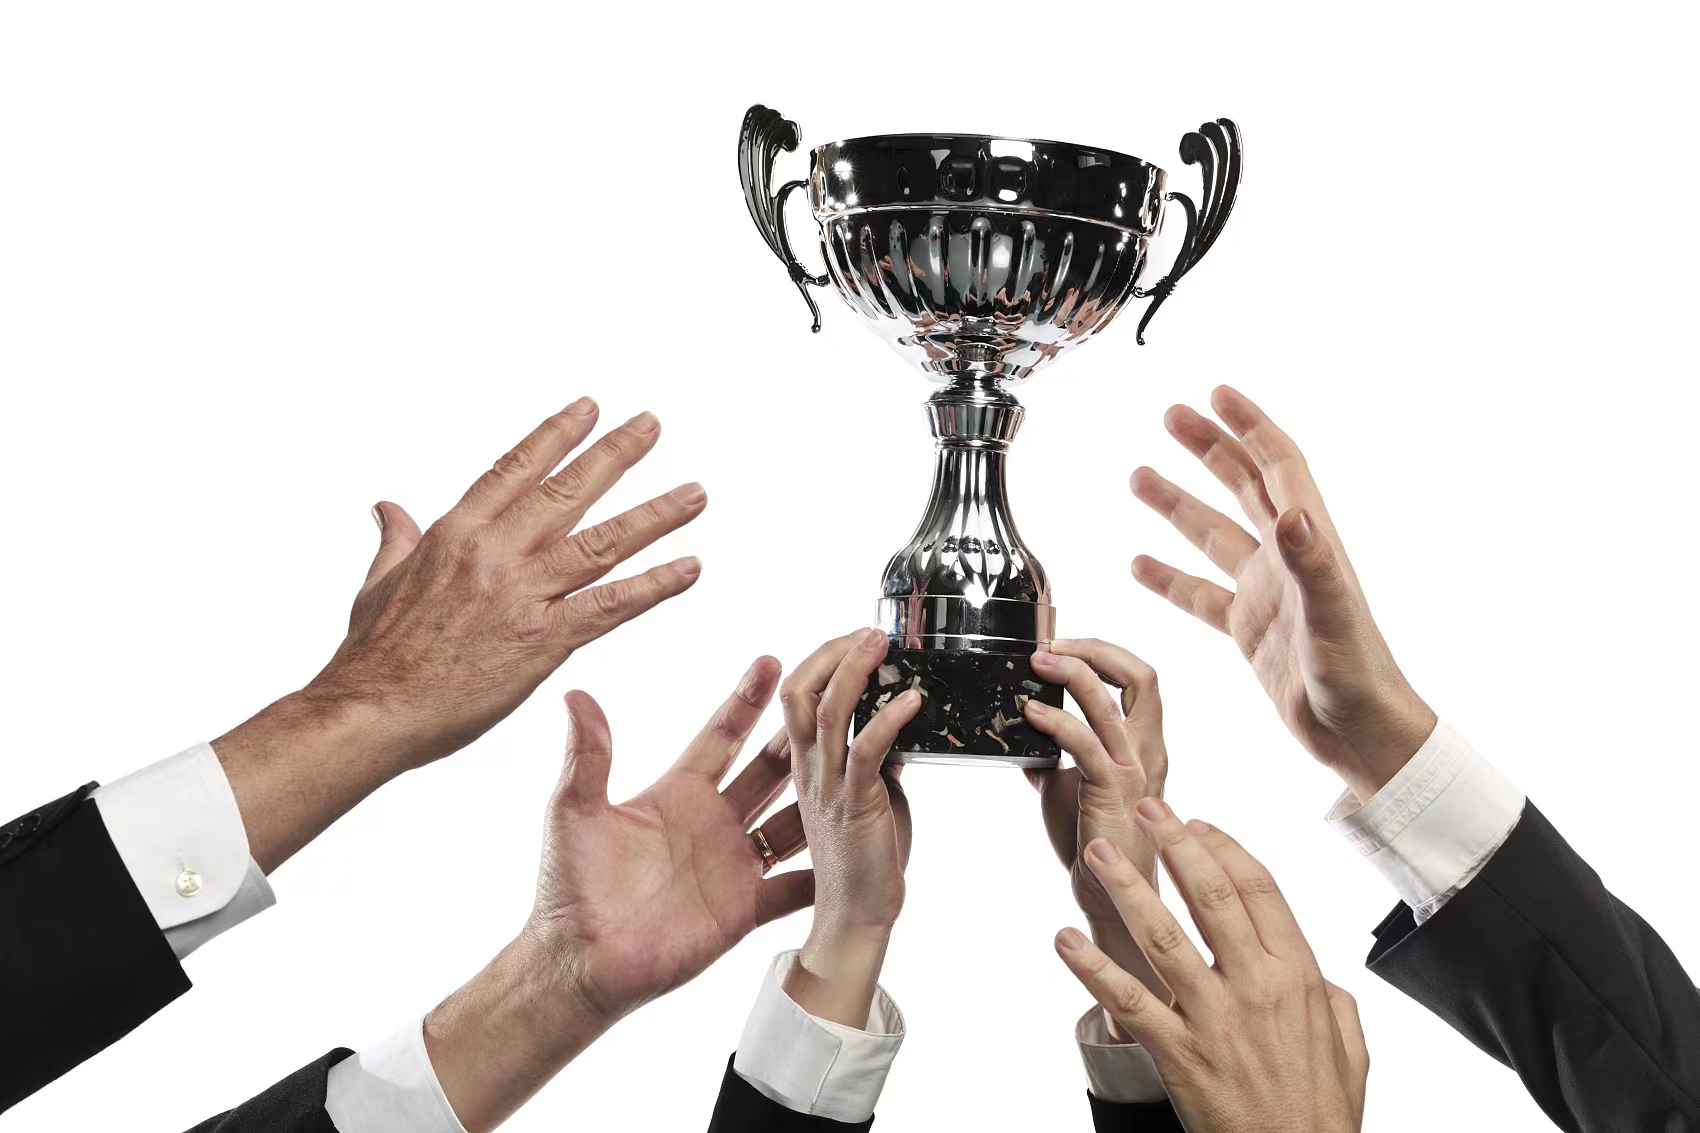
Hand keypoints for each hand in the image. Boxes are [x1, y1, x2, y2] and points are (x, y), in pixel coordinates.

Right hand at [213, 399, 705, 868]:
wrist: (367, 712)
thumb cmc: (371, 657)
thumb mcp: (377, 584)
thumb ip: (397, 540)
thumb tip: (388, 506)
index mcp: (455, 533)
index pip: (515, 468)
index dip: (556, 435)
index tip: (589, 407)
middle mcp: (494, 552)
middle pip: (568, 489)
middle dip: (616, 453)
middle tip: (653, 424)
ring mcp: (521, 594)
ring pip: (603, 541)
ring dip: (656, 515)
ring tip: (696, 493)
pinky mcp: (543, 640)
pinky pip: (612, 605)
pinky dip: (655, 584)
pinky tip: (690, 568)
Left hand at [424, 657, 812, 1131]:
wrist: (580, 964)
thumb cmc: (569, 888)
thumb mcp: (574, 812)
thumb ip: (587, 755)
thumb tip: (577, 695)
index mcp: (676, 793)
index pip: (721, 736)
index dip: (747, 701)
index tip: (773, 662)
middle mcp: (712, 822)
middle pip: (769, 771)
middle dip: (803, 736)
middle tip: (837, 701)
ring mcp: (732, 866)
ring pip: (793, 822)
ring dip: (824, 796)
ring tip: (862, 765)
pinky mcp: (744, 910)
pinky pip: (795, 889)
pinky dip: (824, 875)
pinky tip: (857, 856)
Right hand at [778, 629, 922, 1027]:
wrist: (856, 917)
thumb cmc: (867, 858)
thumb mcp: (869, 792)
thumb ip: (874, 755)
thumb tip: (899, 717)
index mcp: (805, 765)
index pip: (796, 696)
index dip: (819, 660)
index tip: (852, 639)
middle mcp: (808, 770)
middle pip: (798, 692)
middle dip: (829, 653)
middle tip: (867, 631)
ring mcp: (828, 786)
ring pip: (826, 712)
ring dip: (853, 670)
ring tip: (880, 643)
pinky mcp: (856, 804)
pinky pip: (867, 750)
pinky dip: (890, 717)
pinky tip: (913, 700)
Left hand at [1022, 639, 1169, 1028]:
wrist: (1109, 897)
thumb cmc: (1091, 837)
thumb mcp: (1065, 779)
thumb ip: (1050, 747)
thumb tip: (1012, 719)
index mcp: (1141, 740)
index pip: (1137, 676)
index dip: (1102, 650)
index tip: (1059, 641)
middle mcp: (1146, 748)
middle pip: (1142, 674)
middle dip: (1097, 648)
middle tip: (1050, 643)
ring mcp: (1134, 770)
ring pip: (1115, 700)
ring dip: (1073, 673)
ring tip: (1035, 662)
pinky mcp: (1112, 794)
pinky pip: (1087, 745)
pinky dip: (1057, 721)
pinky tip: (1028, 714)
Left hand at [1056, 804, 1369, 1132]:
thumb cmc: (1320, 1113)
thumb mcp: (1350, 1046)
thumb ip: (1332, 999)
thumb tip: (1319, 973)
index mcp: (1299, 975)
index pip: (1259, 888)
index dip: (1223, 847)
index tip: (1196, 823)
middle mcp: (1256, 987)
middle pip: (1212, 896)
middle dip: (1175, 844)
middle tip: (1145, 808)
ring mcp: (1215, 1019)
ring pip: (1164, 936)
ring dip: (1127, 888)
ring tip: (1097, 854)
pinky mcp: (1179, 1053)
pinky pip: (1129, 1002)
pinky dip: (1092, 969)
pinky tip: (1064, 941)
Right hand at [1130, 385, 1434, 798]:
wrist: (1362, 735)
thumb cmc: (1358, 680)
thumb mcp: (1333, 618)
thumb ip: (1312, 564)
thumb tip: (1291, 514)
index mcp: (1309, 546)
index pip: (1279, 468)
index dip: (1251, 428)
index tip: (1218, 395)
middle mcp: (1286, 561)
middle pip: (1242, 487)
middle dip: (1209, 448)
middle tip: (1171, 415)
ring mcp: (1265, 594)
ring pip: (1213, 535)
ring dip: (1178, 505)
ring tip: (1139, 476)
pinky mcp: (1249, 631)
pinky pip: (1200, 594)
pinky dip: (1169, 577)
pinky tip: (1140, 564)